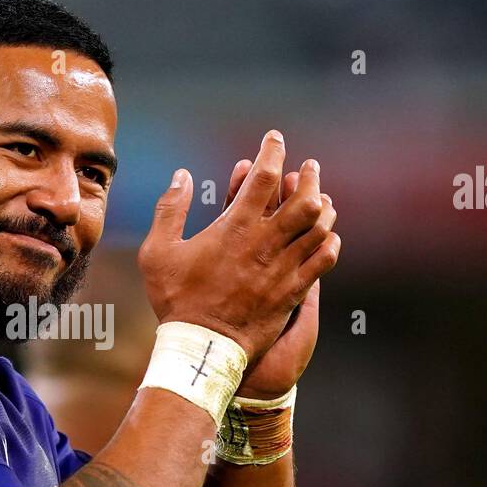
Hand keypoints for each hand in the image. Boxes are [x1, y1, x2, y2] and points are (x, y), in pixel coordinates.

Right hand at [137, 131, 338, 362]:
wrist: (203, 347)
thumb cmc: (176, 300)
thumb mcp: (158, 252)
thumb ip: (170, 209)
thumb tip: (182, 176)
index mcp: (234, 228)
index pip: (263, 178)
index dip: (272, 152)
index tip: (274, 139)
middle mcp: (265, 244)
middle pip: (302, 199)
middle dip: (309, 177)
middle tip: (309, 167)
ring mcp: (283, 268)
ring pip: (318, 228)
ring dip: (323, 208)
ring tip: (321, 197)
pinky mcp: (292, 291)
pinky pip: (323, 261)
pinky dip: (329, 243)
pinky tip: (328, 236)